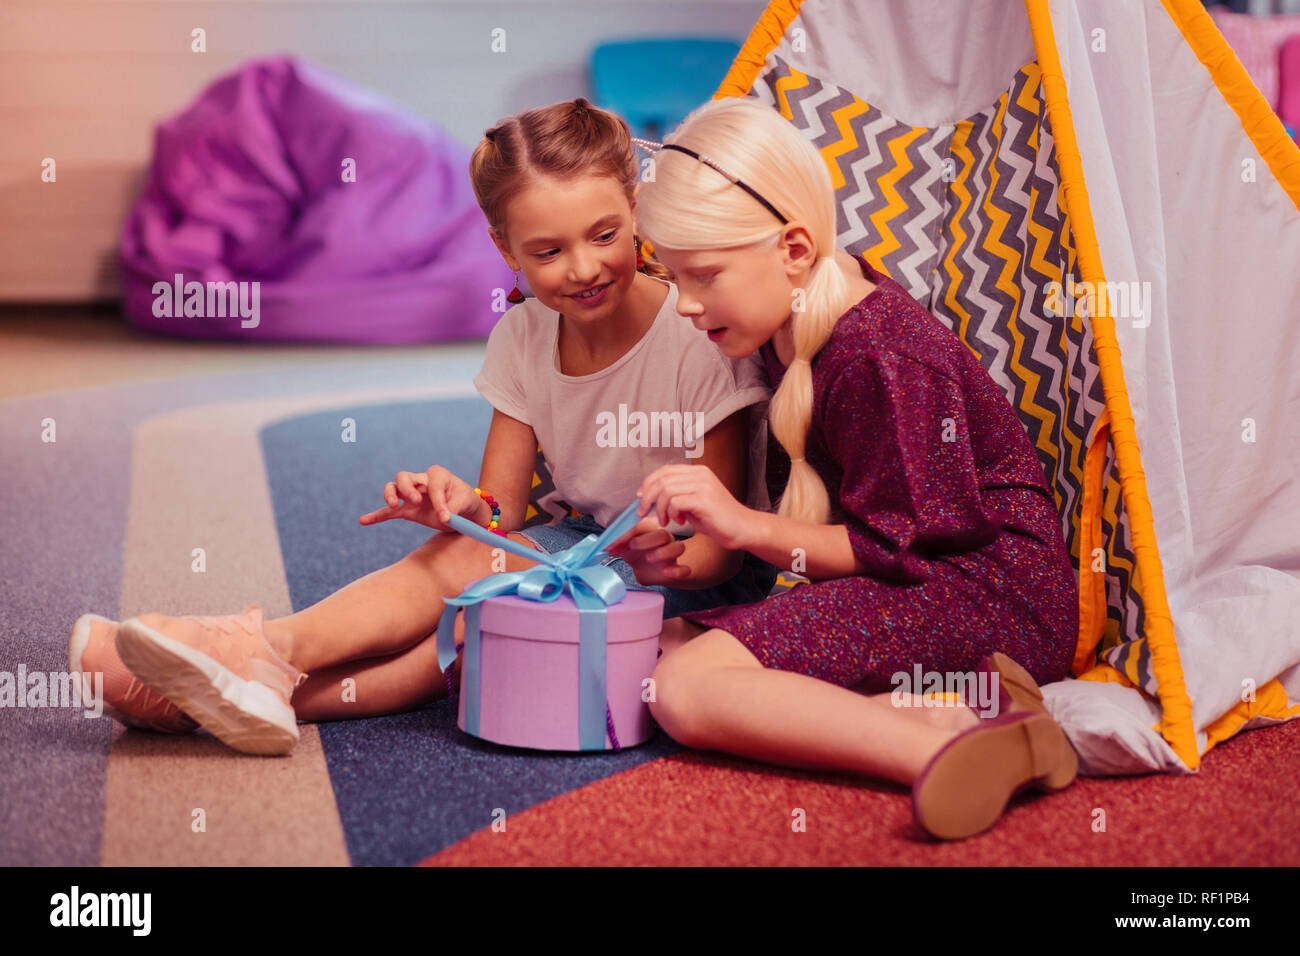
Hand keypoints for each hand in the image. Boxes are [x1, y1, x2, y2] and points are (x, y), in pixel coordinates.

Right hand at [358, 465, 486, 532]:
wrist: (465, 512)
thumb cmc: (466, 502)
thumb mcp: (466, 503)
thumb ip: (455, 508)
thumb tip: (444, 517)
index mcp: (438, 475)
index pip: (432, 485)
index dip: (438, 501)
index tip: (446, 517)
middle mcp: (421, 482)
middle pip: (404, 477)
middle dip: (407, 488)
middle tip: (417, 501)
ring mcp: (412, 496)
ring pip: (393, 488)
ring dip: (390, 495)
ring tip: (393, 505)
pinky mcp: (408, 510)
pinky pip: (389, 512)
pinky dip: (377, 516)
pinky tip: (364, 521)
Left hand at [606, 516, 690, 585]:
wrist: (647, 570)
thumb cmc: (636, 553)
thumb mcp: (623, 548)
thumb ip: (616, 545)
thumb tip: (605, 546)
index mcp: (650, 530)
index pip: (641, 526)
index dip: (627, 534)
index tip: (612, 544)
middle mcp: (664, 539)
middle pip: (663, 534)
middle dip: (647, 540)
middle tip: (633, 546)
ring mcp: (671, 554)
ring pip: (678, 547)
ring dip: (664, 552)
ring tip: (649, 558)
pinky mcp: (676, 569)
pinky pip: (684, 569)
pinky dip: (678, 571)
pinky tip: (666, 573)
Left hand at [635, 464, 752, 550]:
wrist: (742, 529)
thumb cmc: (717, 520)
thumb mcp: (692, 503)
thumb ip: (676, 496)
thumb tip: (649, 496)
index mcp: (698, 472)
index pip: (665, 470)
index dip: (648, 483)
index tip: (641, 498)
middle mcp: (700, 474)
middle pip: (661, 479)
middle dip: (648, 497)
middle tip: (644, 513)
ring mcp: (703, 485)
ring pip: (666, 491)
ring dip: (660, 509)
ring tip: (666, 521)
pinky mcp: (704, 499)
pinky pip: (675, 502)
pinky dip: (672, 514)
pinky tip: (680, 522)